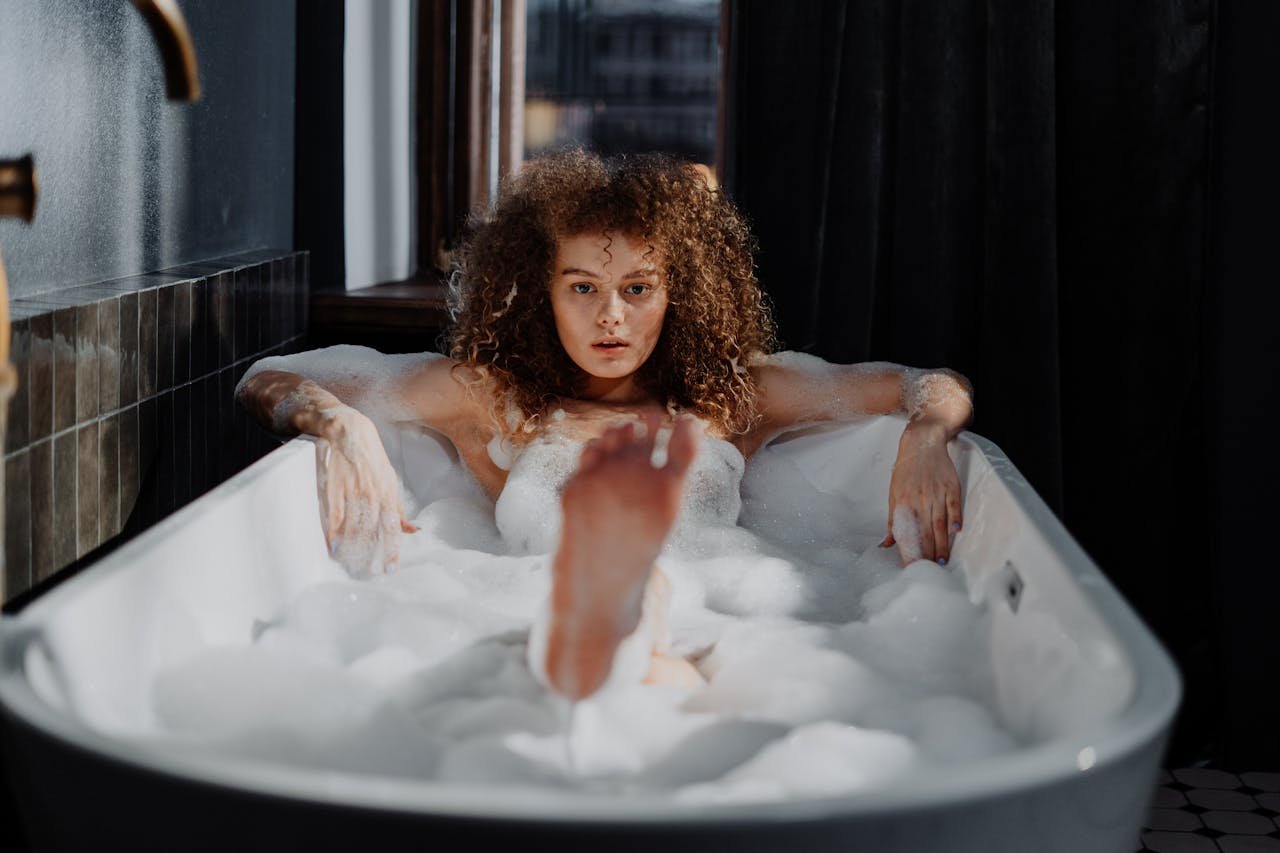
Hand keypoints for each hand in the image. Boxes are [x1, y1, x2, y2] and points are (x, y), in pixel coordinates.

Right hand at [313, 405, 416, 575]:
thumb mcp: (390, 481)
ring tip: (349, 564)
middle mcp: (373, 493)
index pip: (393, 527)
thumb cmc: (371, 459)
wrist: (347, 431)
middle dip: (370, 554)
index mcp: (388, 493)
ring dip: (351, 548)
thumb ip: (399, 508)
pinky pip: (334, 515)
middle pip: (372, 531)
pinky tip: (332, 548)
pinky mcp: (334, 487)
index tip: (390, 569)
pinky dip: (333, 533)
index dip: (392, 550)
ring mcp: (352, 490)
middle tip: (366, 572)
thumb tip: (414, 530)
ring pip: (353, 525)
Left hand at [879, 420, 962, 565]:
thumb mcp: (894, 495)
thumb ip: (893, 521)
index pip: (907, 535)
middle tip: (929, 572)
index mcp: (903, 504)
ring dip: (941, 544)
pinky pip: (954, 506)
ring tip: (941, 561)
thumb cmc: (906, 471)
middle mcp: (919, 501)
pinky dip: (955, 520)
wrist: (922, 444)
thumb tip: (886, 544)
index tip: (911, 569)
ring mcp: (936, 494)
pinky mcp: (951, 487)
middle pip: (925, 533)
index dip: (909, 553)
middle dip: (927, 554)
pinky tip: (956, 533)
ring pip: (939, 524)